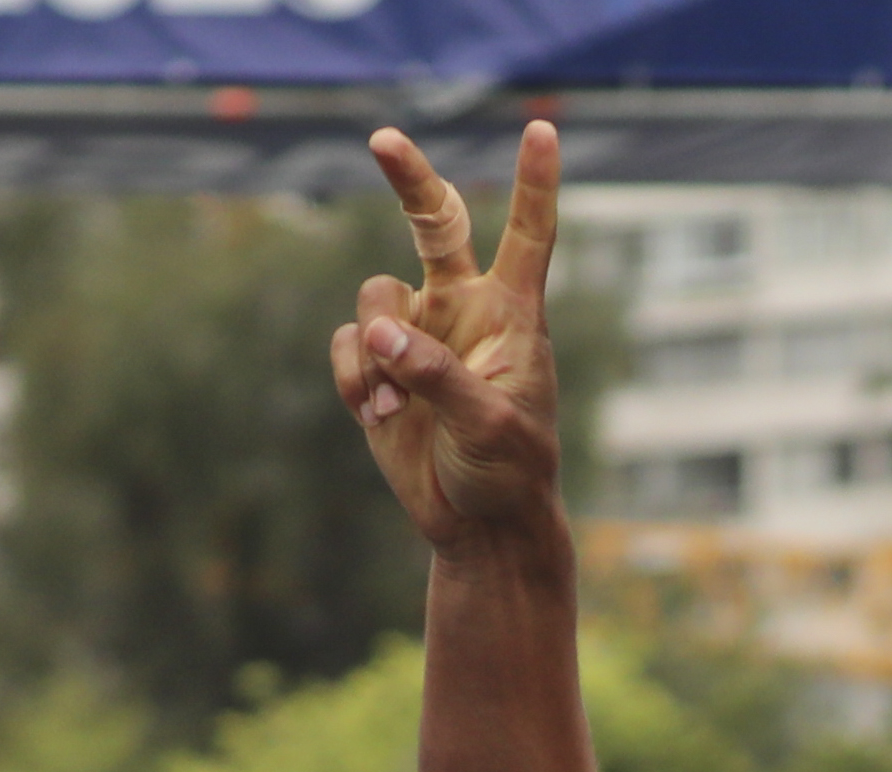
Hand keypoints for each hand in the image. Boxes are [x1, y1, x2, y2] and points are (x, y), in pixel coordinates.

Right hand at [336, 121, 567, 552]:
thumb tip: (380, 333)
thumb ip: (437, 373)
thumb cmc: (508, 471)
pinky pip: (348, 346)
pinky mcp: (379, 367)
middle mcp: (462, 309)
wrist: (477, 524)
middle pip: (435, 224)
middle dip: (409, 180)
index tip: (543, 127)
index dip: (535, 182)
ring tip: (397, 406)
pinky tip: (380, 415)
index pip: (529, 235)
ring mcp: (417, 335)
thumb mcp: (489, 424)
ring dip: (376, 351)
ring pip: (373, 298)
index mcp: (511, 314)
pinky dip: (355, 379)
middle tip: (383, 139)